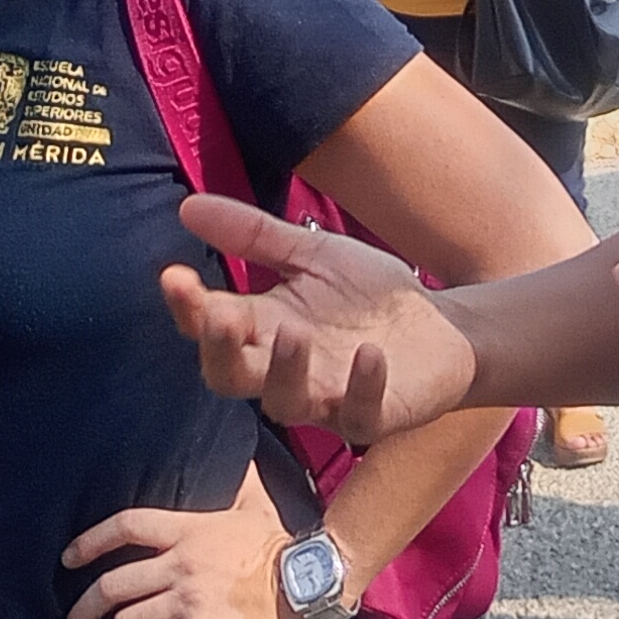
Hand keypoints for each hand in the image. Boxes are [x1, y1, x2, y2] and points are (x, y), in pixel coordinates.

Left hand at [60, 499, 316, 618]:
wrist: (307, 585)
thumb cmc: (281, 545)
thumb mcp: (256, 506)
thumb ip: (239, 481)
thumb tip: (239, 454)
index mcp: (188, 530)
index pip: (125, 526)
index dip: (90, 541)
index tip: (67, 559)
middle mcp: (180, 565)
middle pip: (111, 587)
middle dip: (81, 612)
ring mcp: (187, 601)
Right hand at [159, 195, 475, 440]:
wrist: (445, 328)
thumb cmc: (368, 297)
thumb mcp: (311, 255)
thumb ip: (254, 236)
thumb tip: (187, 205)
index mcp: (263, 330)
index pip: (210, 326)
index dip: (187, 306)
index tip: (173, 275)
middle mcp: (286, 371)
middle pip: (230, 377)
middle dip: (219, 350)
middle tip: (217, 315)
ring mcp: (328, 397)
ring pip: (287, 403)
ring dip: (285, 370)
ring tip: (293, 331)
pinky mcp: (374, 414)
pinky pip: (361, 414)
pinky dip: (363, 386)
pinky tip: (368, 353)